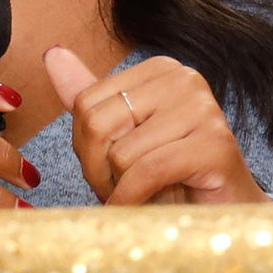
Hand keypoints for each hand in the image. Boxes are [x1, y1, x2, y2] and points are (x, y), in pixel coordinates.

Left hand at [44, 48, 262, 206]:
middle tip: (119, 189)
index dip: (86, 148)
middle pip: (98, 123)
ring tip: (140, 197)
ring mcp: (204, 108)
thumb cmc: (170, 180)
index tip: (108, 170)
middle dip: (98, 170)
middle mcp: (185, 79)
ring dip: (119, 189)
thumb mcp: (122, 137)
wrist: (219, 218)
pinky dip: (133, 199)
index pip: (85, 103)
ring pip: (121, 152)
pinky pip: (147, 171)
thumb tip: (53, 54)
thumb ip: (89, 97)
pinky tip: (141, 208)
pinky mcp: (215, 144)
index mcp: (160, 70)